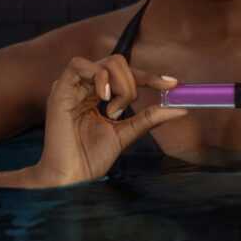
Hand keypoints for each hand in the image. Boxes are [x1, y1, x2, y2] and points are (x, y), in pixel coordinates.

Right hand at [32, 54, 186, 186]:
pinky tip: (105, 97)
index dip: (149, 76)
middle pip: (117, 63)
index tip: (172, 84)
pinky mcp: (59, 91)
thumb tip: (181, 108)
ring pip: (105, 63)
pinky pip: (79, 65)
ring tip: (113, 111)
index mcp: (96, 95)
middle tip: (124, 111)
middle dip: (132, 84)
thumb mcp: (127, 133)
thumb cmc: (92, 158)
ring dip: (120, 84)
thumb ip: (149, 117)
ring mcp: (70, 87)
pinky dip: (99, 77)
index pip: (125, 75)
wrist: (72, 177)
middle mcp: (83, 87)